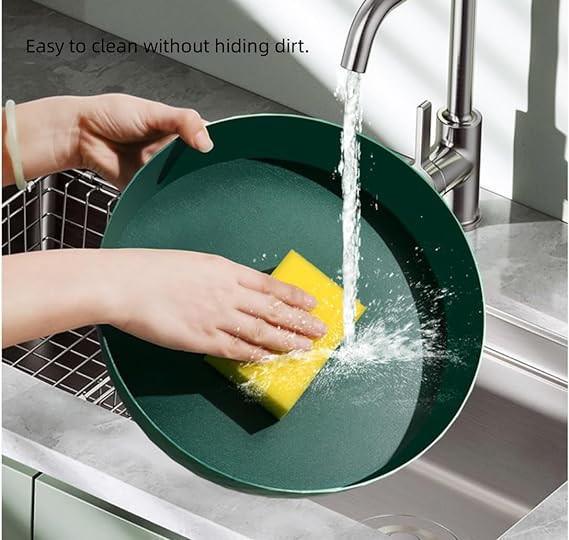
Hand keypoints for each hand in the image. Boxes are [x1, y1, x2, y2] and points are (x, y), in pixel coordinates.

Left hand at [2, 94, 212, 189]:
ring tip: (197, 185)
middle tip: (213, 172)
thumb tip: (207, 143)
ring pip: (186, 182)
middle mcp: (175, 151)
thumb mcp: (154, 112)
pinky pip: (167, 197)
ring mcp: (164, 171)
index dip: (221, 145)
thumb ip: (184, 122)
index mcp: (180, 129)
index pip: (209, 138)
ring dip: (191, 185)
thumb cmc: (112, 116)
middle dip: (207, 170)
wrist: (83, 136)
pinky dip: (173, 199)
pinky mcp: (151, 188)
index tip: (232, 152)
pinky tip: (180, 197)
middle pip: (201, 164)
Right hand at [108, 249, 326, 360]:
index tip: (312, 303)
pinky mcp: (202, 339)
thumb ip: (221, 276)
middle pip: (273, 310)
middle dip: (299, 322)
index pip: (271, 286)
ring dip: (285, 342)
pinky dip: (255, 355)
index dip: (294, 296)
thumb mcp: (196, 263)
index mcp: (227, 270)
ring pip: (261, 332)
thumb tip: (239, 288)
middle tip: (320, 331)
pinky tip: (271, 360)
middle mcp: (228, 293)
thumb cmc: (156, 269)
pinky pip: (236, 349)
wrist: (128, 284)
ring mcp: (217, 317)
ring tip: (305, 349)